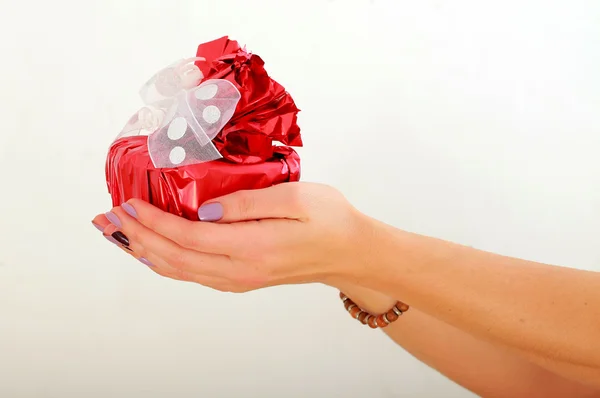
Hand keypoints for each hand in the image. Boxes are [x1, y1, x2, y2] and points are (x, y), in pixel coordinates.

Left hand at [92, 182, 373, 291]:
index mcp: (251, 248)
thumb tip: (206, 208)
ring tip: (120, 236)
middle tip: (108, 219)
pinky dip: (166, 261)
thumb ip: (248, 203)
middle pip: (174, 258)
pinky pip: (193, 273)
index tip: (127, 203)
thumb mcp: (296, 199)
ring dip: (146, 252)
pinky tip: (155, 251)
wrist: (352, 253)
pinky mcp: (242, 278)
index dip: (153, 221)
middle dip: (137, 238)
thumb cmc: (331, 221)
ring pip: (179, 270)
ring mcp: (239, 279)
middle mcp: (239, 271)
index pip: (187, 236)